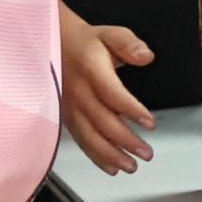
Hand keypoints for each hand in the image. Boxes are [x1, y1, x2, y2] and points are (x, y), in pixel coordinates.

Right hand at [60, 21, 155, 174]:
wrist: (50, 44)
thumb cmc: (85, 41)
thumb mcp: (110, 34)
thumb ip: (129, 44)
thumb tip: (146, 56)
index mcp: (90, 69)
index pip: (112, 94)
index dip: (131, 110)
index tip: (150, 123)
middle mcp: (77, 91)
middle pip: (101, 121)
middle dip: (125, 141)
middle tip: (147, 154)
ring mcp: (68, 106)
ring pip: (88, 135)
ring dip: (110, 155)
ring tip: (131, 167)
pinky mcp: (65, 116)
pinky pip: (80, 139)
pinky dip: (95, 155)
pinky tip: (111, 167)